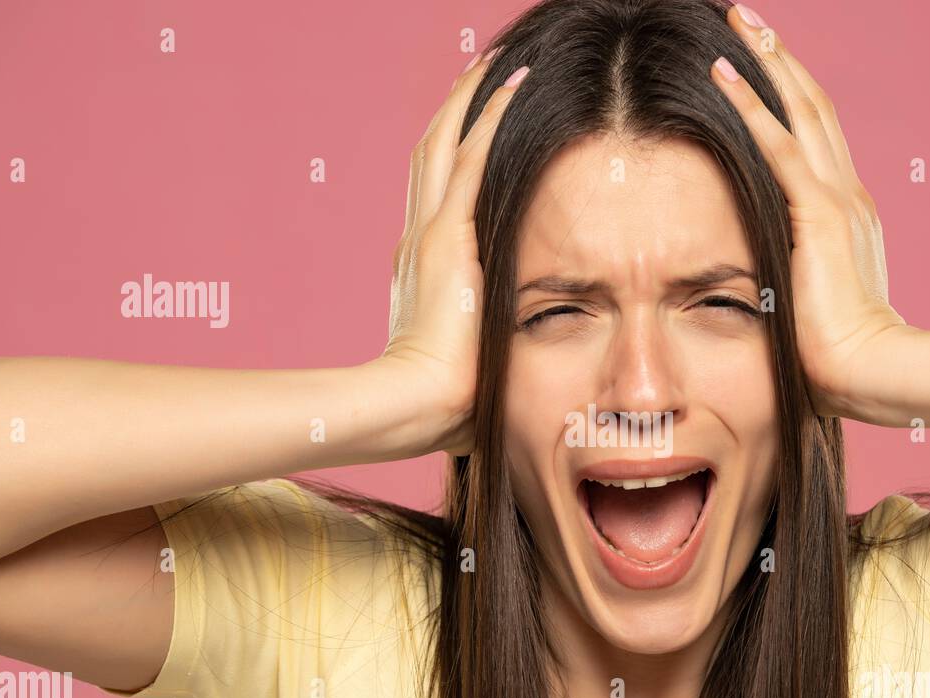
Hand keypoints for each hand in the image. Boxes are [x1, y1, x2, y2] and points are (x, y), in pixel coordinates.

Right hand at [377, 50, 528, 455]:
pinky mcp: (448, 236)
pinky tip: (512, 83)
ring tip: (498, 61)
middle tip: (482, 70)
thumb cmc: (447, 400)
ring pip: (445, 143)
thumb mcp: (469, 361)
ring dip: (470, 99)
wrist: (417, 405)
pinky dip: (489, 117)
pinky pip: (472, 158)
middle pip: (432, 153)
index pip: (436, 192)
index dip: (451, 150)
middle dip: (456, 109)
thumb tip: (510, 368)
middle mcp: (418, 239)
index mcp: (421, 266)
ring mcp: (429, 233)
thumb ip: (485, 348)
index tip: (470, 124)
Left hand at [711, 5, 908, 418]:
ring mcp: (838, 200)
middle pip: (814, 106)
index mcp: (847, 214)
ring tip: (738, 21)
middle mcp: (849, 194)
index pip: (817, 139)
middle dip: (780, 58)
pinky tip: (723, 74)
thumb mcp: (811, 302)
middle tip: (748, 20)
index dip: (791, 98)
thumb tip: (761, 283)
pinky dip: (751, 107)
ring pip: (802, 110)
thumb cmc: (839, 356)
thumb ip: (792, 278)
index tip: (764, 66)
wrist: (872, 373)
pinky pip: (780, 147)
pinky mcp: (820, 215)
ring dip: (767, 61)